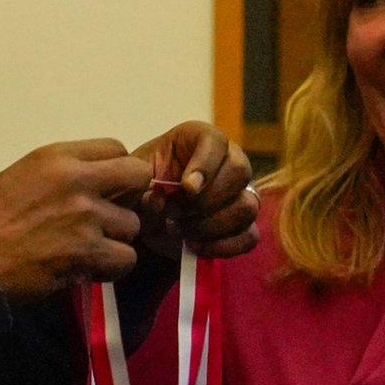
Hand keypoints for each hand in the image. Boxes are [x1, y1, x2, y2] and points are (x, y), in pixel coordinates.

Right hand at [0, 140, 152, 302]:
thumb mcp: (23, 174)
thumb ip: (63, 172)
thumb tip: (97, 182)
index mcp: (58, 156)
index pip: (115, 148)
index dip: (116, 169)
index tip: (106, 187)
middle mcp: (78, 180)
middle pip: (138, 176)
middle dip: (132, 195)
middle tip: (111, 214)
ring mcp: (87, 217)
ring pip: (133, 224)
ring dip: (116, 238)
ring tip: (89, 247)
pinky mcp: (89, 252)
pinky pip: (126, 258)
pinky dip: (111, 267)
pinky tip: (90, 267)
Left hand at [132, 121, 259, 258]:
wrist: (146, 216)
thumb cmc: (143, 187)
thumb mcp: (135, 180)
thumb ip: (142, 186)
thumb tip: (159, 202)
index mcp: (200, 139)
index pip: (216, 141)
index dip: (205, 165)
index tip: (187, 187)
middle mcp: (229, 159)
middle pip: (239, 172)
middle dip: (204, 200)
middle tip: (174, 212)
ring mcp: (240, 193)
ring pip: (247, 206)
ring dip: (211, 224)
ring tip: (180, 229)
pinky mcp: (242, 225)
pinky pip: (250, 236)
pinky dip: (223, 245)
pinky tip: (195, 246)